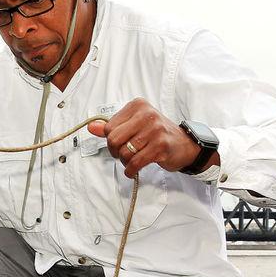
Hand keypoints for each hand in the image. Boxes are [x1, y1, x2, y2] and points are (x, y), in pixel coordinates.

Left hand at [86, 98, 207, 177]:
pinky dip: (131, 170)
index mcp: (138, 106)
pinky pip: (135, 163)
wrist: (184, 145)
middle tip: (123, 154)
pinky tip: (133, 170)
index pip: (109, 127)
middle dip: (115, 152)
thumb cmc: (157, 134)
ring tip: (132, 160)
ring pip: (124, 152)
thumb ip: (112, 126)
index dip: (111, 140)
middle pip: (114, 139)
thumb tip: (91, 127)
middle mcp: (147, 115)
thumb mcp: (134, 125)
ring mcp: (155, 130)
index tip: (121, 143)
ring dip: (125, 162)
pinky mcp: (160, 146)